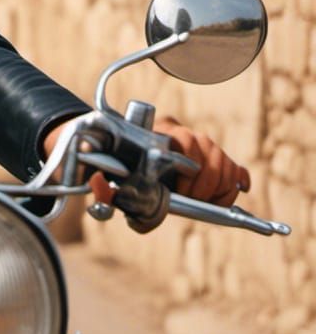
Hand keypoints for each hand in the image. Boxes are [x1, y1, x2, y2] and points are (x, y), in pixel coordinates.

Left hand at [43, 115, 249, 207]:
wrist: (135, 163)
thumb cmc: (125, 174)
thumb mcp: (114, 181)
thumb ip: (105, 189)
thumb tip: (97, 185)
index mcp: (161, 133)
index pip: (184, 139)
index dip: (188, 168)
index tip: (183, 191)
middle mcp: (186, 134)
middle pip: (209, 153)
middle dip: (203, 183)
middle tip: (192, 199)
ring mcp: (205, 146)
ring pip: (225, 162)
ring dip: (219, 186)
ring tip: (203, 200)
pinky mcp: (218, 160)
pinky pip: (237, 169)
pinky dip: (238, 183)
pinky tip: (236, 191)